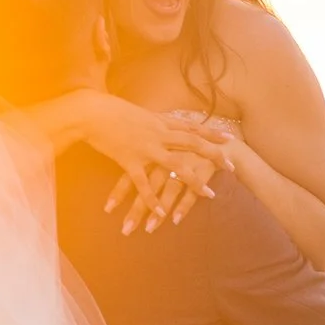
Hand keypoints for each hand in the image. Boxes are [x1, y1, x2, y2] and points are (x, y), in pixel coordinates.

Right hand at [77, 97, 233, 222]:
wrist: (92, 113)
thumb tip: (165, 124)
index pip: (193, 127)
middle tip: (232, 167)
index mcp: (161, 122)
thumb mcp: (140, 113)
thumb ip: (155, 121)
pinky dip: (153, 200)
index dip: (212, 133)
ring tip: (209, 194)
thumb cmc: (113, 111)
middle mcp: (159, 134)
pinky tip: (162, 212)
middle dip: (214, 155)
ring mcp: (146, 148)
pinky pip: (144, 184)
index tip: (230, 139)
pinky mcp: (130, 161)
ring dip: (194, 181)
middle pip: (194, 144)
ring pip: (176, 166)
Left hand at [105, 148, 224, 234]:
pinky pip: (191, 189)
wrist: (219, 133)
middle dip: (136, 209)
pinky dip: (184, 205)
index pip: (132, 174)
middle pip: (148, 186)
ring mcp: (186, 162)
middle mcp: (167, 157)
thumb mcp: (163, 141)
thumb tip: (127, 169)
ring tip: (149, 229)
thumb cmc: (187, 140)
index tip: (108, 210)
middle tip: (126, 230)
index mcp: (154, 150)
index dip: (120, 192)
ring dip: (159, 211)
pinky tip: (175, 220)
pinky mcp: (203, 168)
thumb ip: (147, 155)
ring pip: (168, 189)